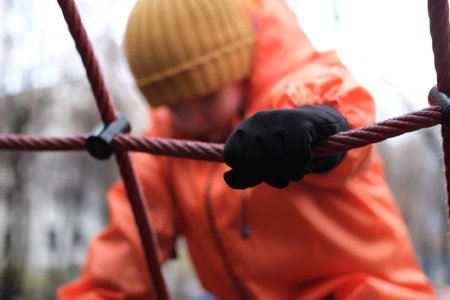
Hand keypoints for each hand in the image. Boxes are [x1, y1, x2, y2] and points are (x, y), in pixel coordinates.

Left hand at [222, 104, 348, 188]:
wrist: (317, 125)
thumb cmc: (284, 147)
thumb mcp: (262, 163)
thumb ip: (244, 174)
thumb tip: (227, 178)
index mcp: (243, 129)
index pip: (232, 157)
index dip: (247, 172)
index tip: (262, 174)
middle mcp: (257, 120)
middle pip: (255, 162)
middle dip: (271, 177)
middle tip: (284, 177)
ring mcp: (278, 118)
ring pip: (276, 160)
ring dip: (290, 174)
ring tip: (296, 170)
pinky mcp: (300, 121)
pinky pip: (297, 155)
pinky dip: (303, 166)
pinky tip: (306, 164)